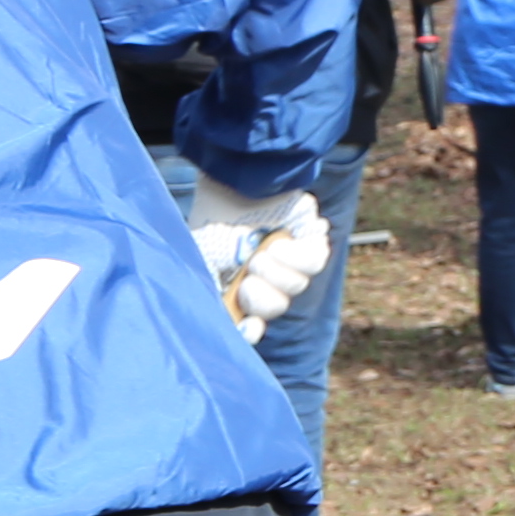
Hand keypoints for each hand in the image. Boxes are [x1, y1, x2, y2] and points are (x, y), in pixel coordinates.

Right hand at [187, 178, 331, 337]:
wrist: (234, 183)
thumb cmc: (213, 220)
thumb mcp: (200, 261)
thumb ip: (209, 292)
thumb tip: (221, 325)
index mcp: (236, 283)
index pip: (249, 320)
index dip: (249, 332)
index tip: (248, 327)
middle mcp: (265, 275)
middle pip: (274, 307)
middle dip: (262, 298)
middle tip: (249, 279)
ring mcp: (290, 260)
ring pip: (295, 287)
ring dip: (276, 273)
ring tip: (262, 253)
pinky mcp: (311, 243)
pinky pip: (314, 264)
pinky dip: (295, 258)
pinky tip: (278, 245)